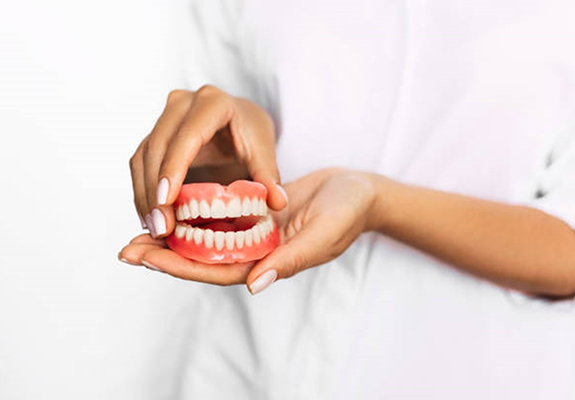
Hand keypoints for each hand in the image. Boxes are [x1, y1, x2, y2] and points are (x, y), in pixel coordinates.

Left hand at [118, 168, 376, 293]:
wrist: (358, 191)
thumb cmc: (347, 213)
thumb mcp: (322, 234)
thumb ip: (290, 261)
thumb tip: (255, 285)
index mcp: (269, 263)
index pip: (216, 270)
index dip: (179, 266)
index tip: (144, 257)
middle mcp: (256, 251)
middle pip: (203, 259)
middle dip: (165, 255)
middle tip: (126, 248)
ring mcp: (254, 233)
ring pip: (207, 239)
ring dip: (174, 235)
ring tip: (139, 228)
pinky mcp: (255, 213)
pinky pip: (219, 216)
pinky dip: (194, 214)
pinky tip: (173, 204)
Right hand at [129, 85, 286, 237]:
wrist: (238, 121)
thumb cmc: (251, 133)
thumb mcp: (263, 151)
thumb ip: (269, 175)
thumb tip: (277, 202)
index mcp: (213, 102)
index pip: (188, 136)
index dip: (174, 168)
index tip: (167, 201)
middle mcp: (182, 104)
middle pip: (158, 147)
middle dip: (155, 191)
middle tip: (162, 228)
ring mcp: (164, 118)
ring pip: (143, 157)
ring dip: (144, 196)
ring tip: (156, 230)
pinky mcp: (153, 136)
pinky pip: (140, 165)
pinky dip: (142, 193)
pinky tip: (150, 219)